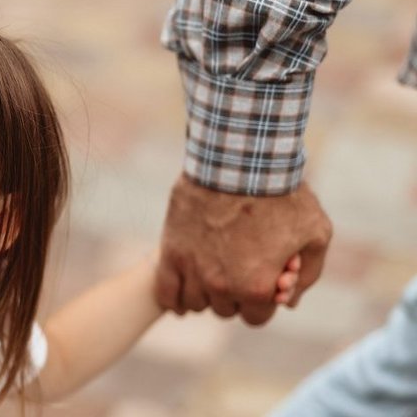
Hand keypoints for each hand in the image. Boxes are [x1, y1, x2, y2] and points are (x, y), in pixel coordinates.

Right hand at [155, 175, 332, 325]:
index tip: (264, 282)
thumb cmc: (282, 197)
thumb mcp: (315, 234)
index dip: (263, 301)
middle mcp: (221, 286)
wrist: (240, 164)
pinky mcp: (171, 253)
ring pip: (195, 302)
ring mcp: (193, 271)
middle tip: (240, 268)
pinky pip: (165, 291)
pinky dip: (174, 297)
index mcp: (257, 287)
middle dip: (236, 295)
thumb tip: (288, 300)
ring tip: (214, 271)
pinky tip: (183, 291)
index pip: (256, 317)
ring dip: (206, 294)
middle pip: (224, 310)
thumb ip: (307, 274)